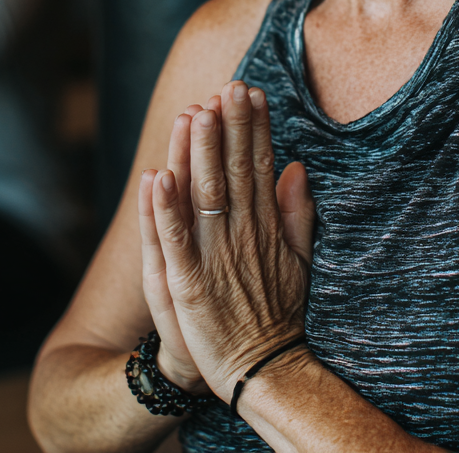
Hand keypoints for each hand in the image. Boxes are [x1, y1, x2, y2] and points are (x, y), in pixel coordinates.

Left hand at [145, 81, 314, 401]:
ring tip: (196, 113)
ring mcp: (214, 259)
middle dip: (230, 127)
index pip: (260, 167)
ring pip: (204, 197)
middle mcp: (242, 236)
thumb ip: (298, 212)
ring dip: (199, 155)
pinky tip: (158, 176)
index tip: (251, 92)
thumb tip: (296, 165)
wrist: (264, 373)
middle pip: (234, 172)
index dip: (254, 128)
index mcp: (266, 227)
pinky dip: (165, 210)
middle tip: (228, 85)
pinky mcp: (188, 286)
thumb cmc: (279, 313)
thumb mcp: (300, 260)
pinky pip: (174, 242)